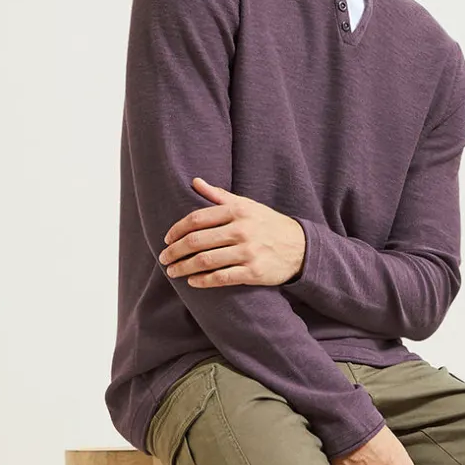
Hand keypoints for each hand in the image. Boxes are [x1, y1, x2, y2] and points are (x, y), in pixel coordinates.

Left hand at [158, 177, 305, 286]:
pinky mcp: (253, 272)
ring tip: (172, 272)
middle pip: (197, 241)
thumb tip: (196, 182)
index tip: (167, 239)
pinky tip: (192, 282)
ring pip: (205, 261)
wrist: (300, 247)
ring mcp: (248, 252)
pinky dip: (203, 281)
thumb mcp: (247, 205)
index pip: (197, 219)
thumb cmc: (268, 224)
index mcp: (237, 211)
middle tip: (164, 258)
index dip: (177, 230)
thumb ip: (220, 196)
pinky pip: (222, 277)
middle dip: (175, 251)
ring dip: (184, 268)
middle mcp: (241, 230)